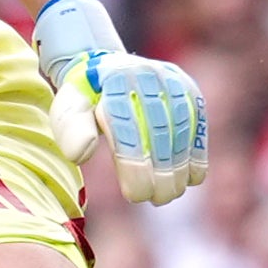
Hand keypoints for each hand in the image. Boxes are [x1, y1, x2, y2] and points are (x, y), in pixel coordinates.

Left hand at [52, 50, 210, 206]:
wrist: (107, 67)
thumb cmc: (86, 99)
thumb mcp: (69, 109)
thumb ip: (71, 129)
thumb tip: (82, 155)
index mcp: (114, 80)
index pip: (128, 130)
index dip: (135, 166)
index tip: (136, 196)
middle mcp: (146, 75)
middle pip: (159, 132)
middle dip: (162, 172)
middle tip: (157, 200)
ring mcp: (172, 80)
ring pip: (182, 131)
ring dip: (181, 167)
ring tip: (171, 194)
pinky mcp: (190, 89)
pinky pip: (198, 125)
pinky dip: (197, 152)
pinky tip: (191, 177)